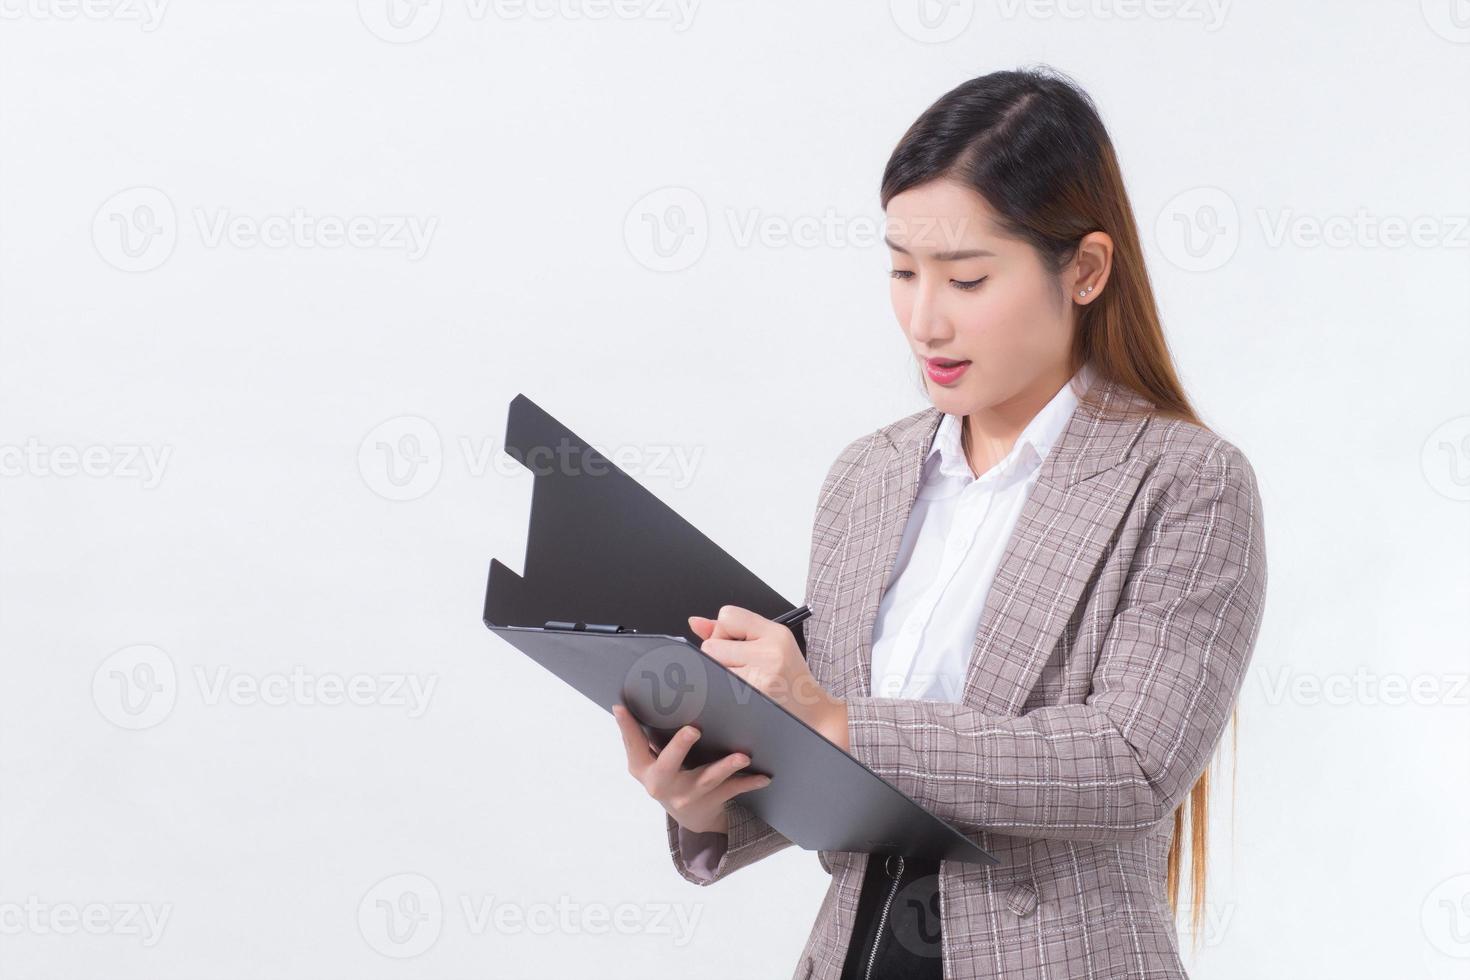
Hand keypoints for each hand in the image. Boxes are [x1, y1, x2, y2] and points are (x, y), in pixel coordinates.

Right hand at [612, 703, 770, 834]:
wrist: (691, 817)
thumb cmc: (669, 775)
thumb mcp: (651, 761)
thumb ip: (643, 738)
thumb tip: (628, 700)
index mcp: (643, 770)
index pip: (632, 745)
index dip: (625, 727)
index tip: (621, 706)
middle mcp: (662, 784)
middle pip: (668, 766)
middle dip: (680, 747)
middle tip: (693, 729)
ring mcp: (687, 795)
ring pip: (707, 779)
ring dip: (726, 767)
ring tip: (742, 756)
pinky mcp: (710, 802)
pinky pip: (732, 790)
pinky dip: (749, 782)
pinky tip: (764, 777)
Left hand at [688, 605, 847, 747]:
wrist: (812, 712)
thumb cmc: (788, 676)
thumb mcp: (769, 644)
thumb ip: (732, 631)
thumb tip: (695, 622)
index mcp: (775, 633)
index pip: (727, 616)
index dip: (723, 630)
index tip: (733, 643)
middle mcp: (770, 651)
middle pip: (711, 646)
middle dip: (718, 656)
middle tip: (738, 666)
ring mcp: (762, 676)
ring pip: (711, 667)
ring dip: (718, 675)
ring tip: (741, 680)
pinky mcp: (754, 696)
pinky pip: (718, 688)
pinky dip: (722, 692)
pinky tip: (740, 695)